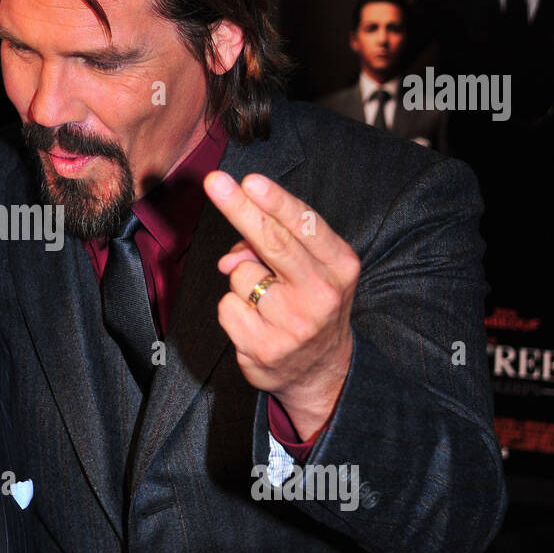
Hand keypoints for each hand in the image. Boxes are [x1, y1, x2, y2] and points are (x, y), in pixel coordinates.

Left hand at [204, 171, 358, 438]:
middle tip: (214, 182)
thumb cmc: (310, 304)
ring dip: (241, 282)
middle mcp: (322, 293)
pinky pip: (227, 307)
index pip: (304, 226)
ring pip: (241, 276)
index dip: (275, 201)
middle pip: (272, 242)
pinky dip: (233, 310)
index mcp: (339, 266)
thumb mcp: (309, 271)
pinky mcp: (266, 348)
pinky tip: (255, 323)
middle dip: (239, 208)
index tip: (250, 181)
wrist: (322, 371)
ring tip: (265, 302)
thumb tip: (230, 259)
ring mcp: (294, 324)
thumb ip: (273, 250)